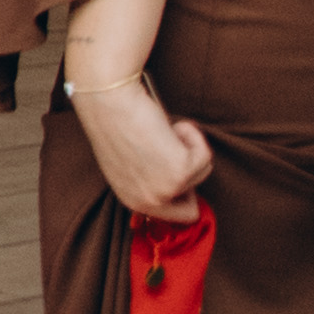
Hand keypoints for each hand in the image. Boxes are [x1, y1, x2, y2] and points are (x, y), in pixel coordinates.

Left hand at [69, 73, 217, 218]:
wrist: (108, 97)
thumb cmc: (116, 120)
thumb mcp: (129, 161)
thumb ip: (150, 179)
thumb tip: (182, 182)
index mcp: (132, 200)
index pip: (175, 215)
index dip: (181, 191)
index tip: (173, 169)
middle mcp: (148, 201)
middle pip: (193, 206)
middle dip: (188, 177)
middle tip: (169, 148)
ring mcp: (165, 189)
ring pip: (201, 172)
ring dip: (187, 147)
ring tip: (159, 132)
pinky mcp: (180, 172)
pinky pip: (205, 155)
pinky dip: (192, 135)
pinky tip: (169, 126)